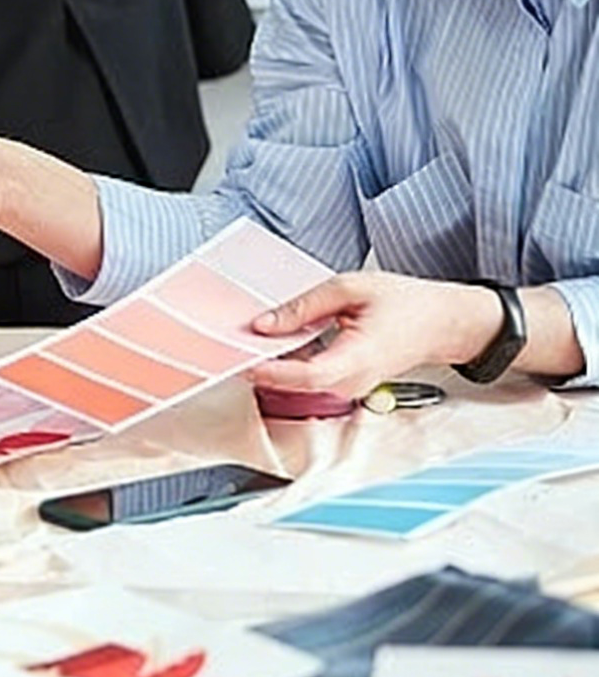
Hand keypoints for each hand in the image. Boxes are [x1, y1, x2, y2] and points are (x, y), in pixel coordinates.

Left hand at [250, 272, 503, 397]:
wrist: (444, 322)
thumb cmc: (407, 303)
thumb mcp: (352, 288)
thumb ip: (306, 305)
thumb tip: (265, 323)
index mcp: (358, 356)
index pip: (306, 376)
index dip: (271, 371)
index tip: (243, 359)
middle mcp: (354, 380)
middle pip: (295, 385)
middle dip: (262, 366)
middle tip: (232, 345)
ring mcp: (351, 387)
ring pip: (300, 385)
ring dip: (274, 365)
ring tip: (251, 341)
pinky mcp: (347, 385)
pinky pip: (311, 380)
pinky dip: (290, 364)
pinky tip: (279, 343)